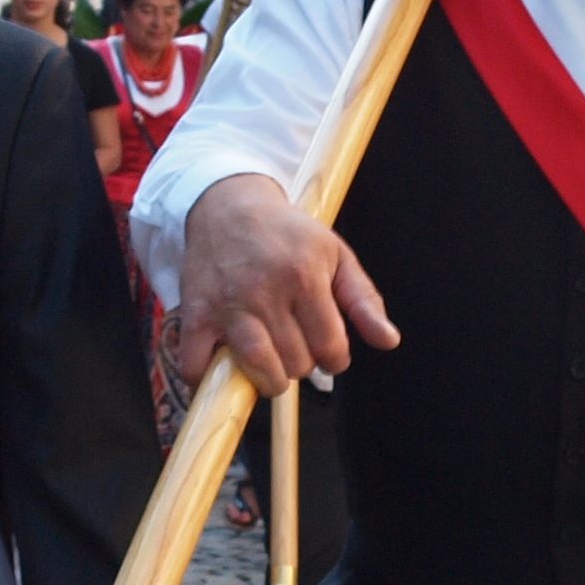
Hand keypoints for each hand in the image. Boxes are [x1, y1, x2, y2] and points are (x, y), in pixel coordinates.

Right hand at [175, 174, 394, 390]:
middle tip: (296, 346)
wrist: (228, 206)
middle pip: (296, 363)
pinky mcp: (197, 312)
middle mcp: (266, 290)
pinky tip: (225, 367)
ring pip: (257, 367)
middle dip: (302, 364)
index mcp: (305, 276)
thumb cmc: (287, 234)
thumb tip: (388, 341)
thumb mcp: (336, 255)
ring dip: (269, 379)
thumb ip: (364, 300)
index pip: (330, 348)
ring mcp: (228, 303)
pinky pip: (198, 363)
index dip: (334, 359)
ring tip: (272, 366)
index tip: (327, 351)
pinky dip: (208, 378)